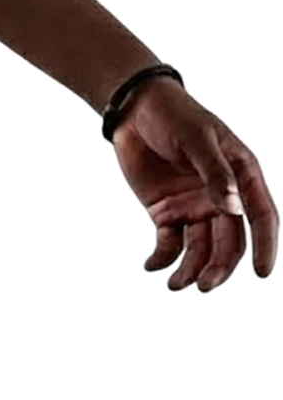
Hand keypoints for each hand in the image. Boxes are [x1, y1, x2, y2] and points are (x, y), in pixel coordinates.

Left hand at [111, 78, 277, 290]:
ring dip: (190, 271)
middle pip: (228, 242)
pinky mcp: (166, 214)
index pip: (260, 215)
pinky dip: (161, 260)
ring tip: (174, 285)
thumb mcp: (197, 140)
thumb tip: (231, 207)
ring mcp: (194, 207)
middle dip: (219, 267)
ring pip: (199, 250)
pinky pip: (168, 246)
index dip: (264, 245)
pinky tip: (151, 266)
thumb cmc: (174, 116)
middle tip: (203, 288)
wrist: (136, 112)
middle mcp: (221, 195)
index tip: (262, 273)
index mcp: (241, 174)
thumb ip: (215, 173)